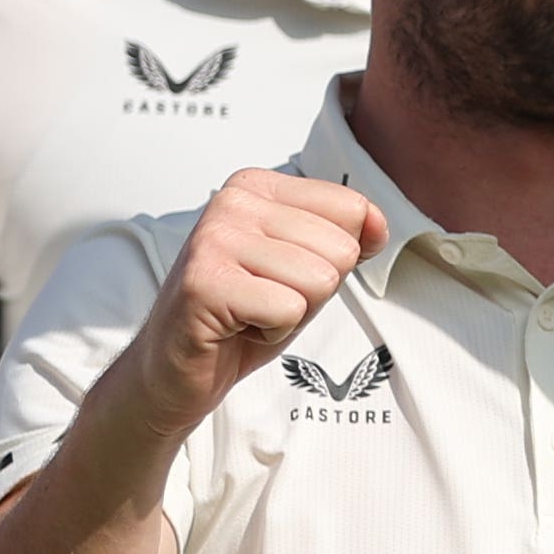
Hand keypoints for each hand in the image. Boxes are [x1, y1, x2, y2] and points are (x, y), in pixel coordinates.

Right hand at [134, 168, 387, 422]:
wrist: (175, 367)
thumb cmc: (240, 315)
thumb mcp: (304, 267)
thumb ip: (344, 238)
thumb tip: (377, 224)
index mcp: (257, 185)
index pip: (352, 210)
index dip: (332, 259)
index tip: (284, 273)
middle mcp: (232, 201)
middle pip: (340, 249)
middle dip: (313, 291)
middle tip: (263, 300)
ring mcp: (215, 238)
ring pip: (320, 279)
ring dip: (292, 313)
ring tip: (249, 312)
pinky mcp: (205, 282)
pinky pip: (289, 309)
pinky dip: (272, 332)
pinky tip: (236, 327)